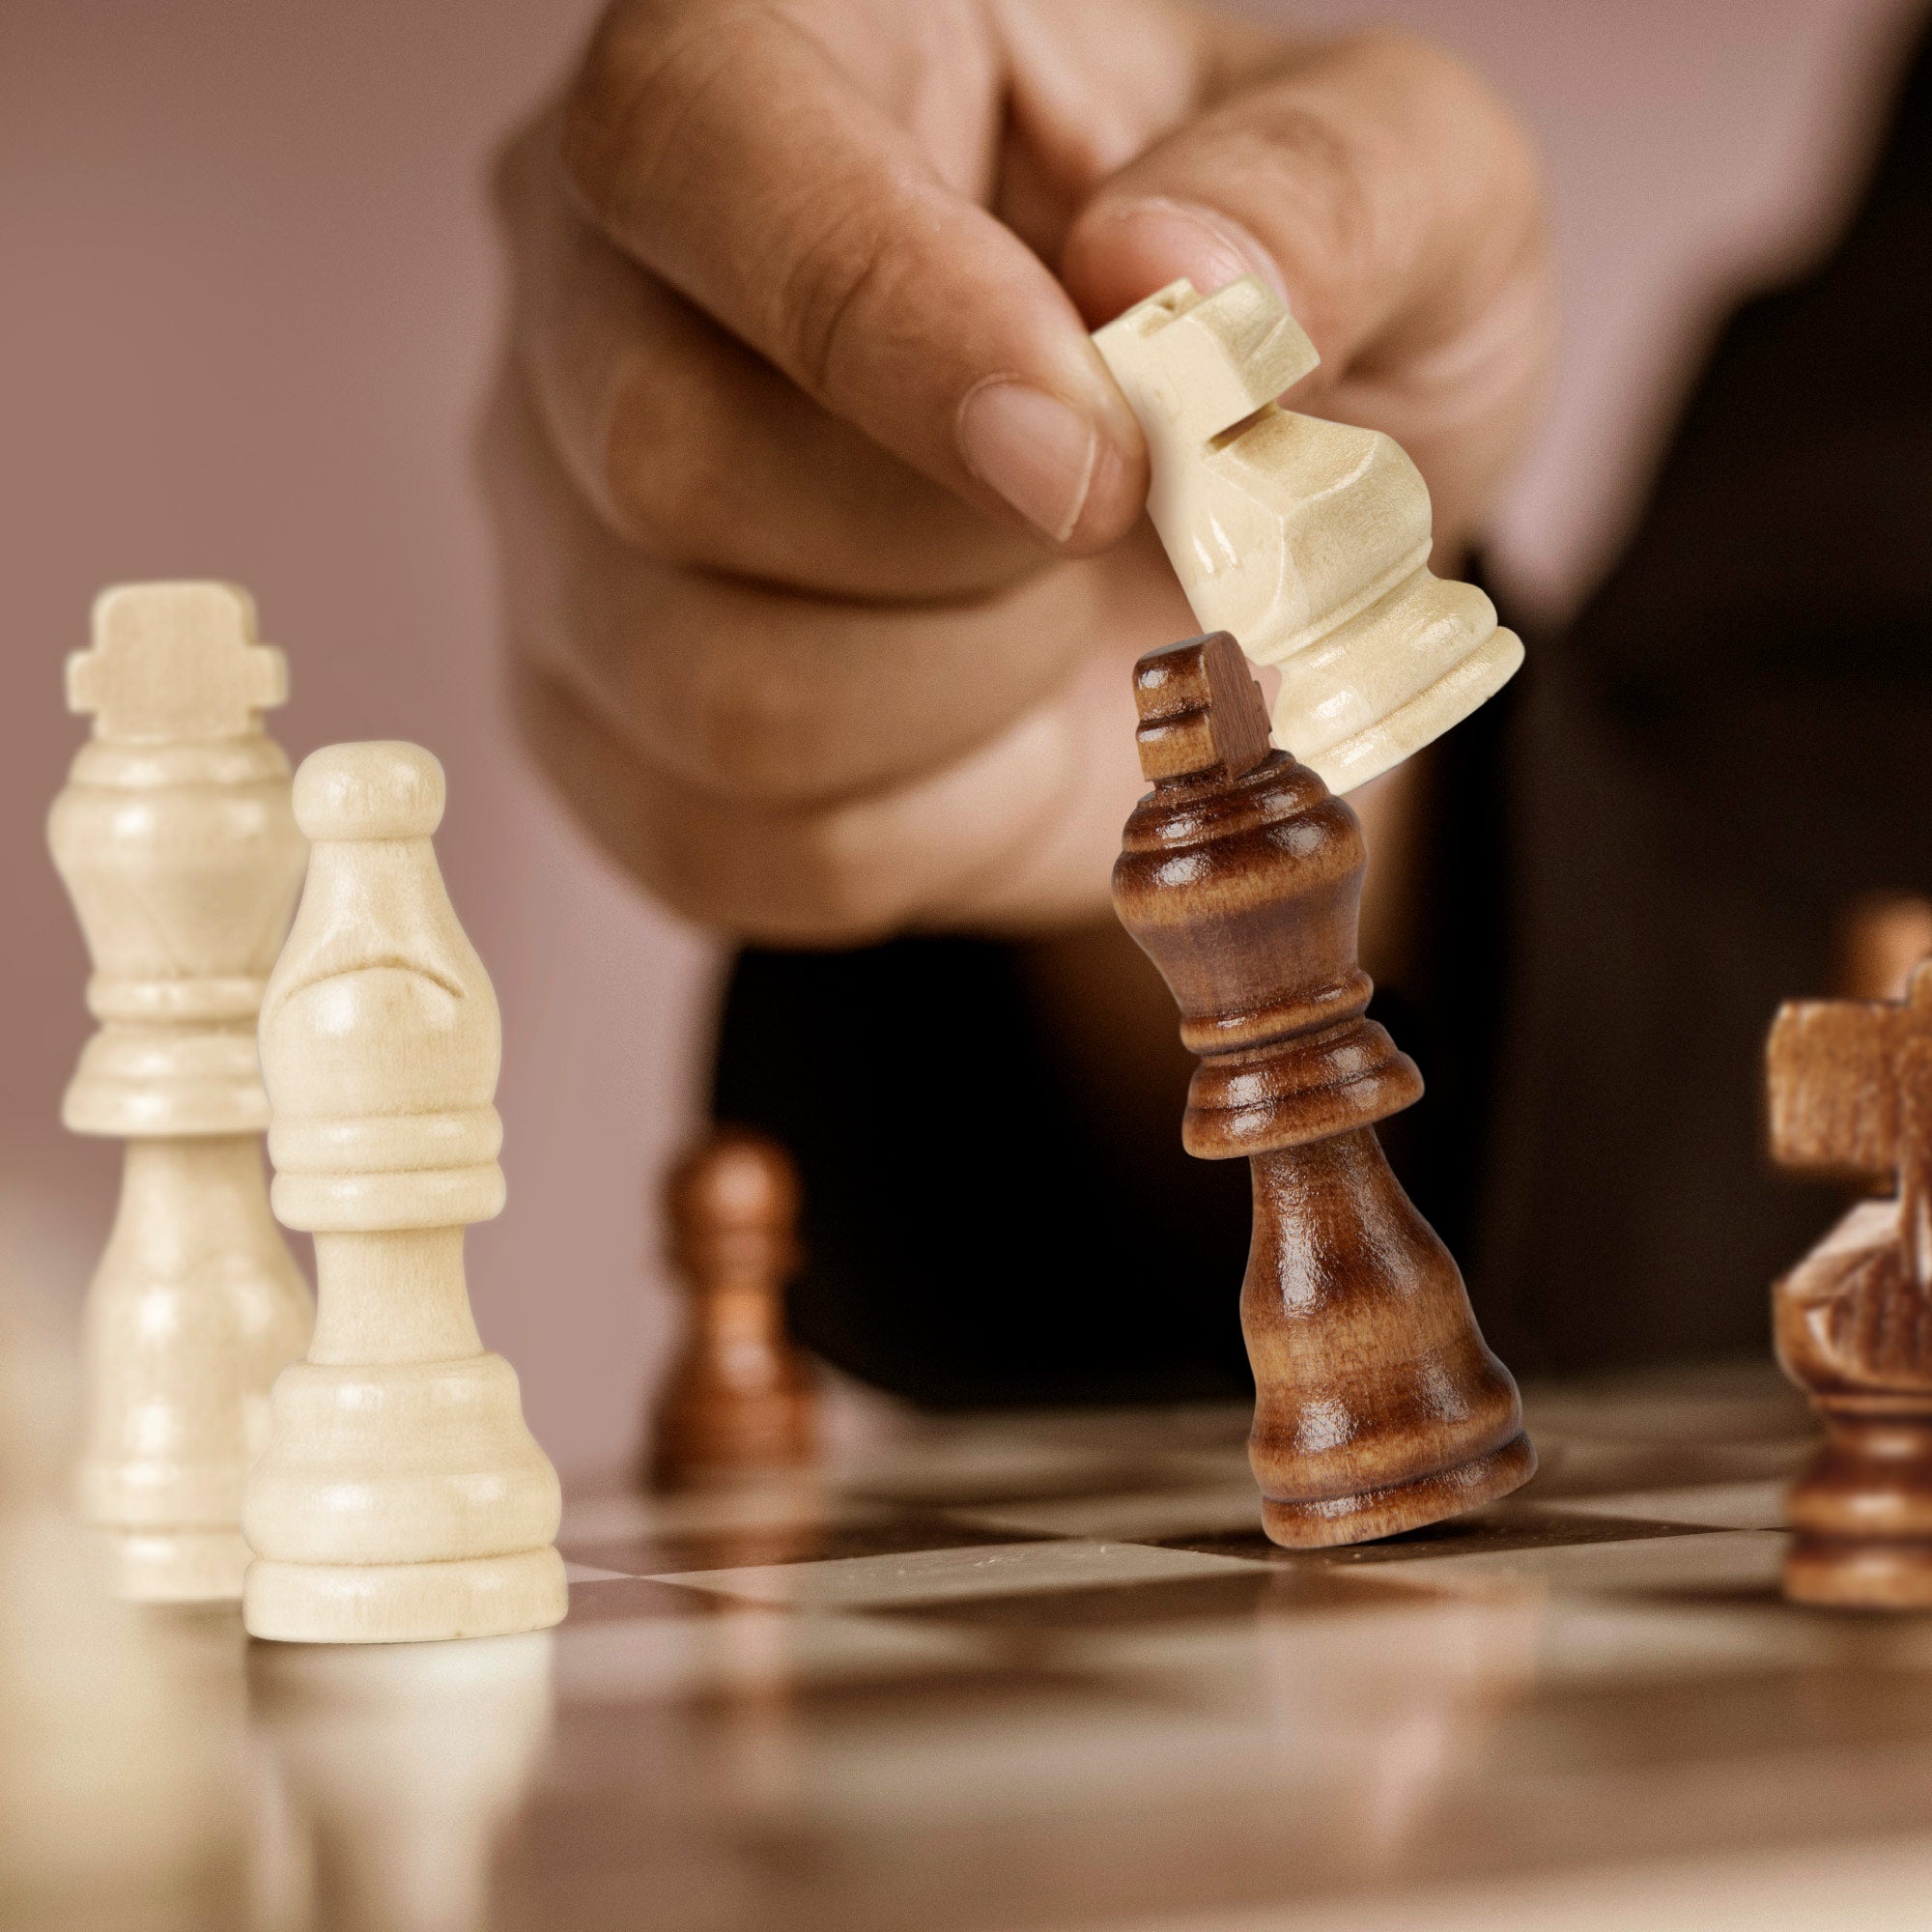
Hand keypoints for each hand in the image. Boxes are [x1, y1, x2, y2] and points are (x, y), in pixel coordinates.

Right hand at [485, 0, 1551, 943]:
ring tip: (1050, 612)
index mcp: (785, 63)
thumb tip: (1166, 272)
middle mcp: (613, 289)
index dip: (880, 313)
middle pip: (672, 453)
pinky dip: (931, 819)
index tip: (1093, 457)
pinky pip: (740, 840)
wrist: (1230, 584)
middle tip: (1115, 523)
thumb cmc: (1300, 354)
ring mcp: (576, 531)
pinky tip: (984, 719)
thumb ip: (1332, 199)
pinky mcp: (612, 733)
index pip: (697, 143)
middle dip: (963, 549)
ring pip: (708, 684)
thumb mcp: (1420, 216)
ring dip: (964, 695)